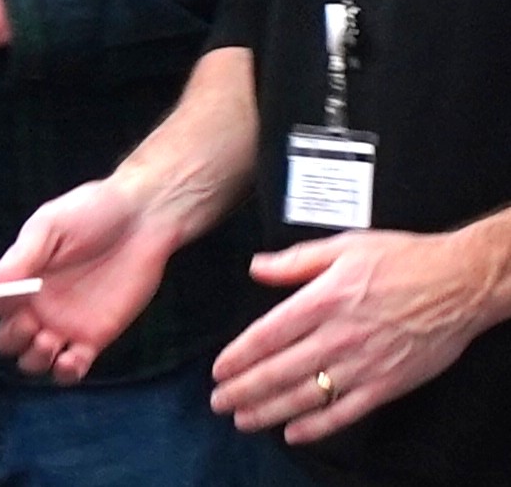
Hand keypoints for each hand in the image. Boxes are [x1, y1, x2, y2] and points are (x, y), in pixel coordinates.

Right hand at [0, 177, 177, 382]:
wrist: (142, 220)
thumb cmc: (91, 213)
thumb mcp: (49, 227)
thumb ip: (19, 258)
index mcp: (20, 277)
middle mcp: (37, 305)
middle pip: (6, 340)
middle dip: (10, 337)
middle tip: (29, 319)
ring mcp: (64, 325)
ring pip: (34, 361)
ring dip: (34, 358)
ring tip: (48, 339)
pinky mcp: (94, 338)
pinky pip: (72, 369)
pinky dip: (66, 372)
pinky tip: (70, 358)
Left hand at [210, 230, 499, 443]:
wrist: (460, 282)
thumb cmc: (403, 259)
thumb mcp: (343, 246)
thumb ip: (295, 261)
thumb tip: (256, 268)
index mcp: (322, 301)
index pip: (266, 336)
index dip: (238, 357)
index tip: (218, 370)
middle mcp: (338, 337)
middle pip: (278, 371)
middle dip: (243, 390)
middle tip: (218, 402)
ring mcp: (363, 364)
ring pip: (306, 396)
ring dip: (269, 410)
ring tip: (243, 419)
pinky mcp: (388, 384)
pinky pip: (346, 412)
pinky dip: (317, 426)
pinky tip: (294, 432)